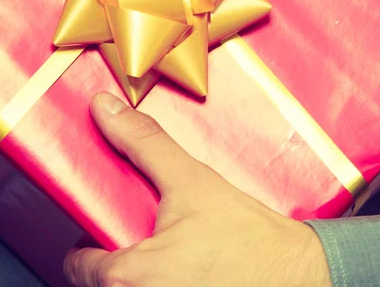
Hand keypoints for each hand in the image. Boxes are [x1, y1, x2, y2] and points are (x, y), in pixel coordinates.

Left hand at [64, 92, 330, 286]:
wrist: (301, 275)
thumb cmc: (250, 239)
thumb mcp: (190, 181)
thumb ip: (142, 144)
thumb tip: (106, 110)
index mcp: (128, 279)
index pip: (78, 265)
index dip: (91, 241)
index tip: (109, 227)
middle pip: (103, 283)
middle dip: (117, 258)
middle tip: (145, 236)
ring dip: (142, 276)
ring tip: (172, 254)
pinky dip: (166, 284)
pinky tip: (190, 269)